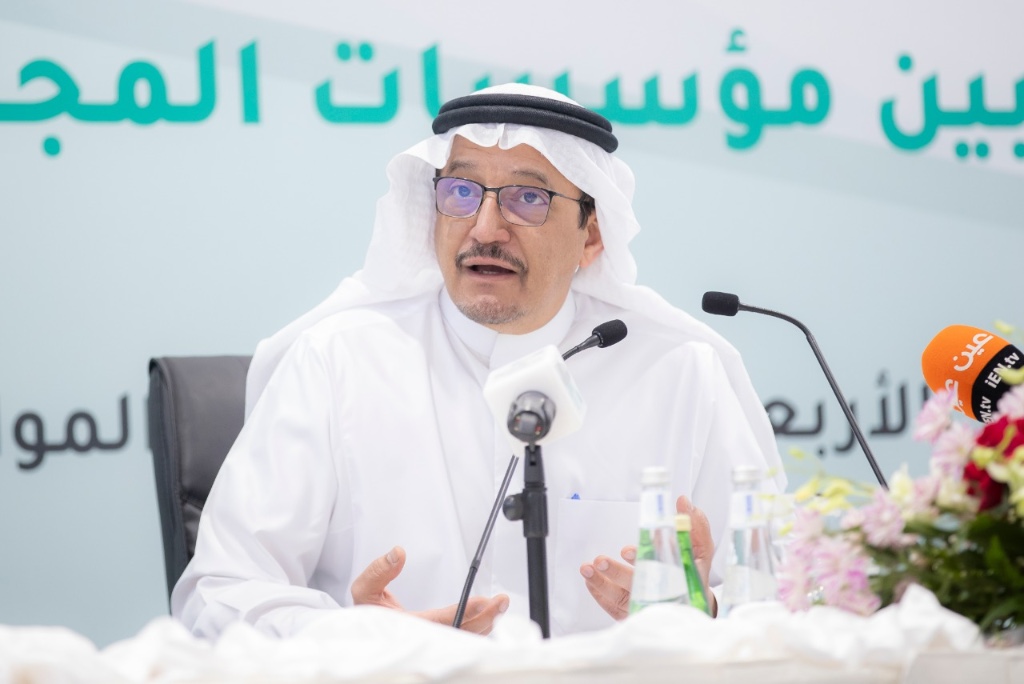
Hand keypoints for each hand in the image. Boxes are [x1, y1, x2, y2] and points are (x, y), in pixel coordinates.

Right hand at [351, 546, 509, 634]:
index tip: (482, 600)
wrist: (364, 637)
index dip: (464, 611)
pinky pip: (464, 639)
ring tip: (500, 606)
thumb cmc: (366, 615)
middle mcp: (424, 638)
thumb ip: (379, 571)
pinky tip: (490, 616)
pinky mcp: (439, 642)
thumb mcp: (365, 591)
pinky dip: (480, 629)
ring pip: (466, 639)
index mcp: (408, 628)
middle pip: (461, 634)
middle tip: (501, 602)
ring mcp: (433, 642)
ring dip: (486, 624)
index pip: (441, 622)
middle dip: (485, 618)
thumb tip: (398, 553)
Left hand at [580, 496, 717, 618]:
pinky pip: (613, 608)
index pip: (661, 571)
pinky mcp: (633, 615)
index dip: (642, 560)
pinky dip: (600, 593)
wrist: (691, 606)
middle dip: (617, 573)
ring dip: (602, 583)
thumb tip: (682, 501)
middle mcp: (661, 598)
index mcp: (680, 580)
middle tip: (601, 561)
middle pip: (637, 586)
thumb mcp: (701, 550)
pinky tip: (589, 580)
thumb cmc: (693, 574)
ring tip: (588, 568)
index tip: (626, 550)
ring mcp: (646, 609)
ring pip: (621, 598)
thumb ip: (695, 526)